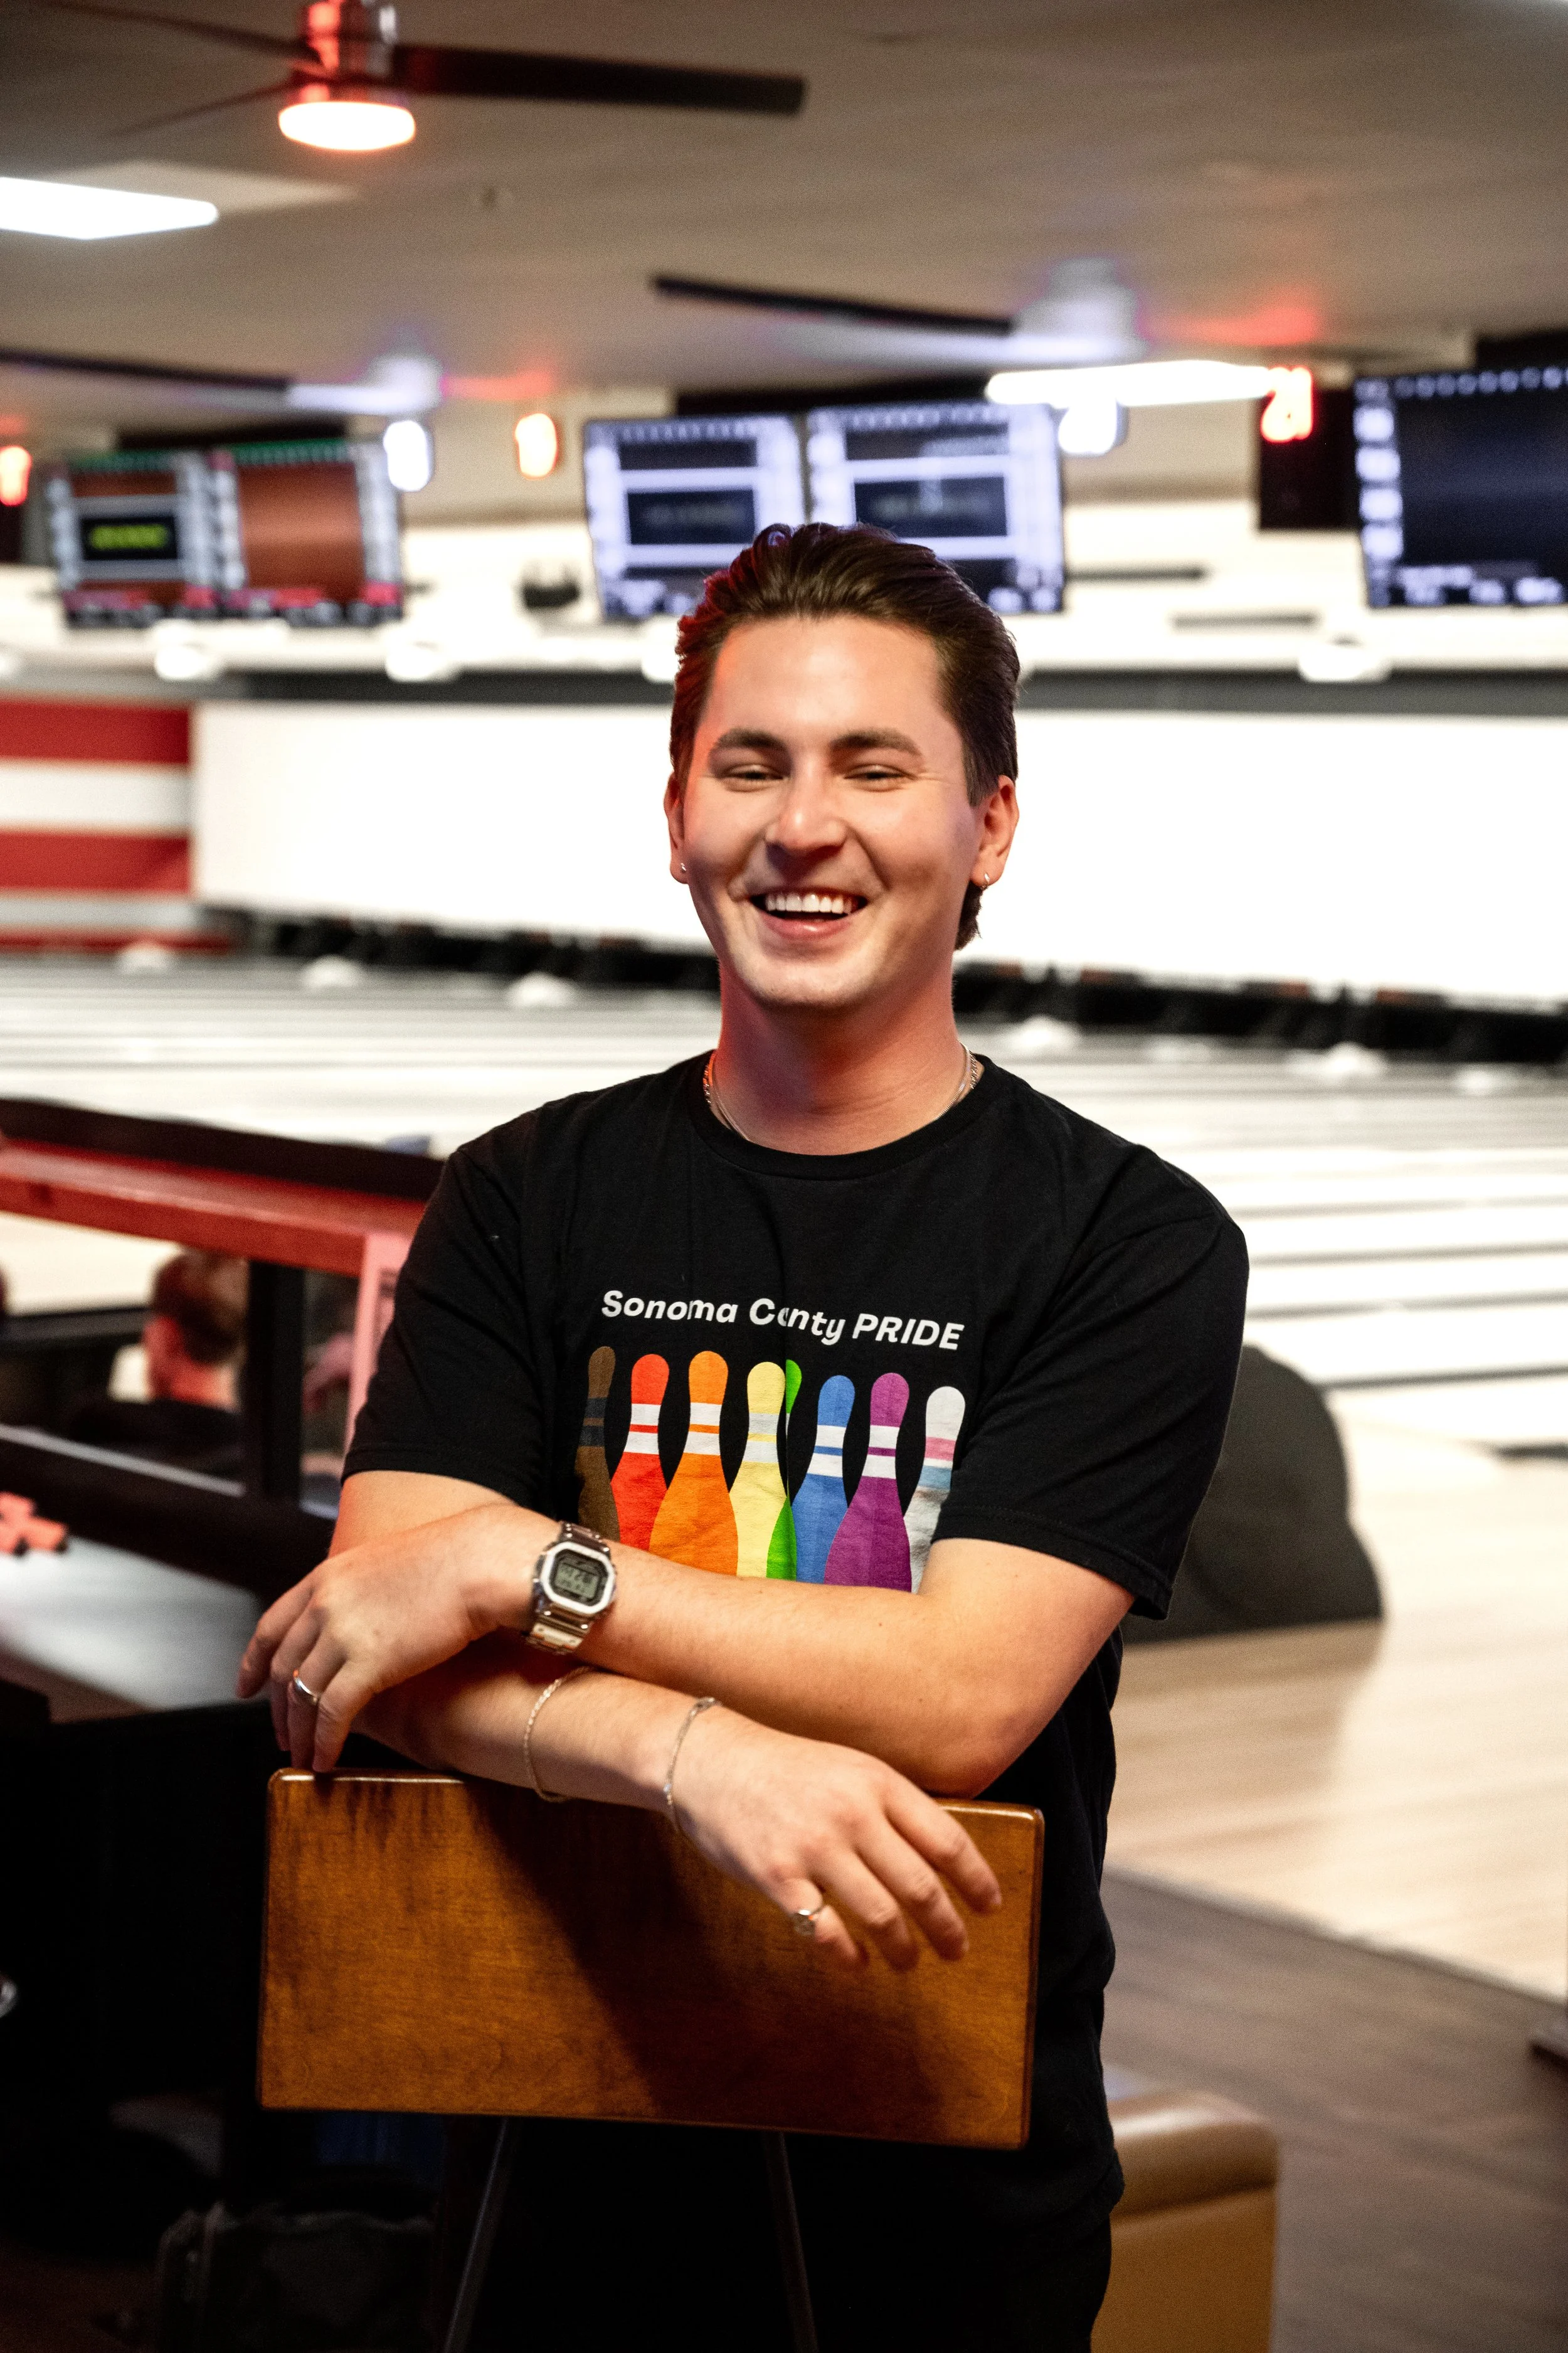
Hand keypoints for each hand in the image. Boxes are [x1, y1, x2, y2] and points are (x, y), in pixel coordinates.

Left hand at [236, 1500, 545, 1767]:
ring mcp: (343, 1633)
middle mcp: (325, 1603)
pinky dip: (324, 1742)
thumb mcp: (385, 1563)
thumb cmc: (453, 1560)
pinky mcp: (369, 1664)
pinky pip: (333, 1714)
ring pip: (303, 1696)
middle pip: (284, 1666)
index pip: (272, 1624)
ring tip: (304, 1757)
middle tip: (282, 1734)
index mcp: (327, 1575)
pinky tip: (326, 1760)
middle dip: (278, 1709)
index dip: (253, 1662)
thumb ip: (358, 1590)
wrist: (481, 1562)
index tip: (246, 1686)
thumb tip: (358, 1618)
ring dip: (300, 1733)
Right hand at [667, 1705, 1001, 1972]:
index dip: (976, 1879)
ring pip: (881, 1914)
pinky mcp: (778, 1877)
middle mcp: (853, 1814)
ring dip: (903, 1948)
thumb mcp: (848, 1769)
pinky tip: (858, 1962)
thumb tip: (938, 1856)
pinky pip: (827, 1931)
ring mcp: (814, 1847)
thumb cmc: (786, 1769)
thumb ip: (889, 1806)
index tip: (991, 1906)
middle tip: (957, 1949)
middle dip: (947, 1926)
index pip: (946, 1840)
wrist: (712, 1761)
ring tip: (909, 1960)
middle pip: (921, 1885)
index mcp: (877, 1783)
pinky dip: (849, 1956)